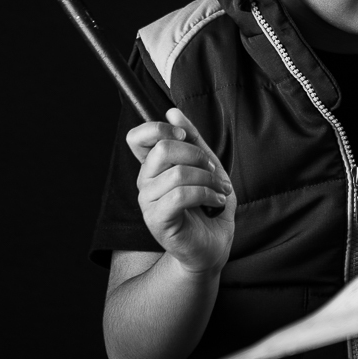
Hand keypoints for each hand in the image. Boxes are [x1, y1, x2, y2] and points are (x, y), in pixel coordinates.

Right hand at [127, 108, 235, 275]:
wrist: (213, 246)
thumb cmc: (208, 207)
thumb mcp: (207, 166)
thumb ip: (192, 139)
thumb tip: (173, 112)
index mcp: (153, 167)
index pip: (136, 137)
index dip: (160, 129)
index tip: (184, 137)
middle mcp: (145, 182)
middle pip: (161, 148)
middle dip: (198, 155)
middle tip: (214, 171)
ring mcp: (148, 202)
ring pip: (178, 173)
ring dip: (209, 179)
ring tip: (221, 191)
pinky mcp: (157, 220)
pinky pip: (181, 195)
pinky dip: (207, 194)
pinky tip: (217, 202)